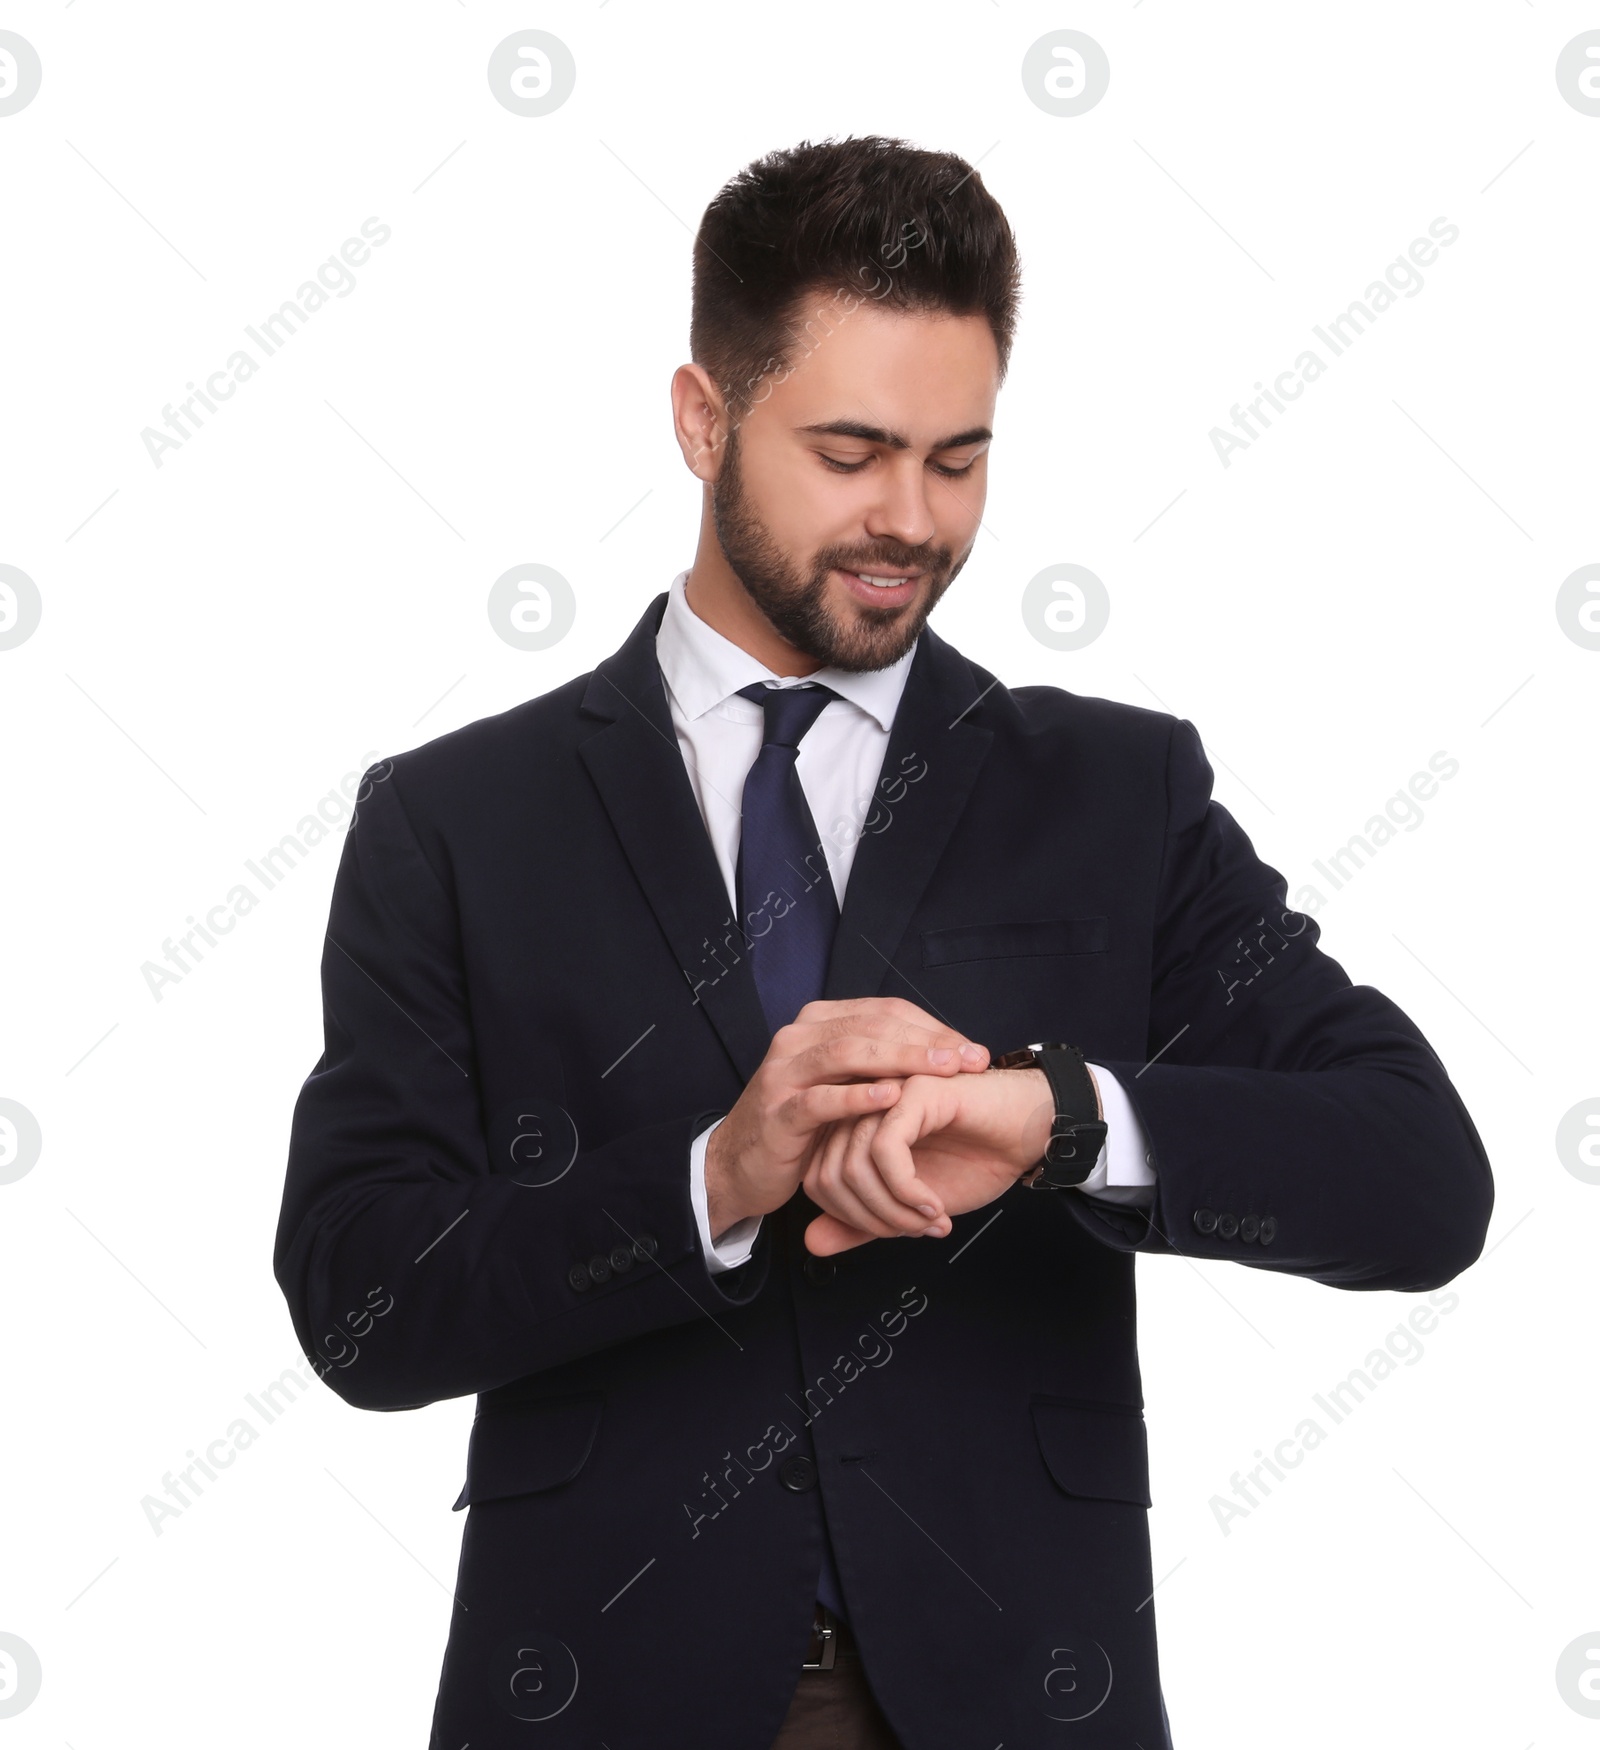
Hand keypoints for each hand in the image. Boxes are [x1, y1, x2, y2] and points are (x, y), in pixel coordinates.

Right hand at [704, 997, 989, 1237]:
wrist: (738, 1165)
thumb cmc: (802, 1125)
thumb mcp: (840, 1083)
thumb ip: (878, 1062)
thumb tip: (946, 1051)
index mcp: (817, 1023)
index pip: (885, 1010)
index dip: (933, 1026)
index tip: (973, 1049)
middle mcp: (797, 1038)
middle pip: (872, 1025)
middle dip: (928, 1041)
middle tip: (971, 1059)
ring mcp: (784, 1073)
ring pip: (848, 1053)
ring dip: (902, 1059)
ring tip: (944, 1070)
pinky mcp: (778, 1113)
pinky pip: (821, 1100)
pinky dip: (858, 1096)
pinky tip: (893, 1098)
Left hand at [802, 1065, 1078, 1254]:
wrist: (1029, 1133)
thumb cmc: (974, 1158)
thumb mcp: (908, 1204)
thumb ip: (861, 1222)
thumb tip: (811, 1243)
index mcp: (853, 1125)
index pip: (818, 1181)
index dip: (852, 1220)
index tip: (897, 1233)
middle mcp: (861, 1105)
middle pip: (829, 1176)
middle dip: (872, 1220)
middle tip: (916, 1231)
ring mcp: (884, 1092)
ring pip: (853, 1166)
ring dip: (893, 1211)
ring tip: (930, 1220)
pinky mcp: (913, 1091)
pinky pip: (886, 1151)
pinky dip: (908, 1191)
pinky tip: (934, 1205)